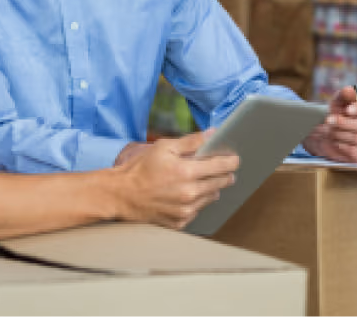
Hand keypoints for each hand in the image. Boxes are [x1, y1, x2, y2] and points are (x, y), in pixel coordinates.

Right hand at [114, 131, 238, 229]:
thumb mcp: (163, 147)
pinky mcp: (180, 222)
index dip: (231, 161)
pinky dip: (195, 202)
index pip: (221, 166)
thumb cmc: (139, 169)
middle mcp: (190, 193)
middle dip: (224, 175)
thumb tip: (212, 134)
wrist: (121, 194)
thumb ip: (190, 141)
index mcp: (187, 172)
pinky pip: (197, 210)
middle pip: (220, 183)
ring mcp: (186, 210)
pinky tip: (184, 194)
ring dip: (209, 189)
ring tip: (198, 181)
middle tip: (221, 169)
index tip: (235, 159)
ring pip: (211, 198)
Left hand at [302, 86, 356, 162]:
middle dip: (343, 122)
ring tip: (331, 130)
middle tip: (328, 120)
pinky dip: (340, 145)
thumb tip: (349, 90)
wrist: (326, 134)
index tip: (347, 110)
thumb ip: (344, 96)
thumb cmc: (338, 115)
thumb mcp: (338, 102)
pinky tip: (335, 141)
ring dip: (339, 133)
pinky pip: (354, 151)